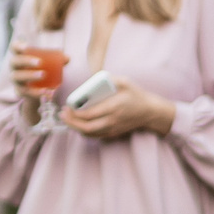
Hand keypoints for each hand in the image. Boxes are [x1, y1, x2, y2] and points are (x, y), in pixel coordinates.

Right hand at [7, 46, 58, 95]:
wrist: (34, 88)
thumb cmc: (40, 69)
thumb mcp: (48, 62)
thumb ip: (57, 59)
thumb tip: (67, 58)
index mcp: (20, 55)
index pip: (14, 47)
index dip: (18, 46)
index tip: (27, 46)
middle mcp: (14, 66)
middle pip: (15, 61)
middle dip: (26, 61)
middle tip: (40, 62)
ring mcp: (16, 79)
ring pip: (18, 76)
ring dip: (30, 75)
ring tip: (43, 75)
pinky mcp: (20, 90)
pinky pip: (26, 91)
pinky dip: (35, 92)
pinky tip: (45, 92)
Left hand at [59, 81, 176, 139]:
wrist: (150, 112)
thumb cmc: (136, 95)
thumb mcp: (125, 82)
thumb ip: (110, 79)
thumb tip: (94, 78)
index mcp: (114, 107)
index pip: (89, 114)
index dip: (75, 112)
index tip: (67, 106)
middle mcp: (112, 120)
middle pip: (86, 127)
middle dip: (71, 122)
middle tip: (62, 114)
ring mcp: (112, 129)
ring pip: (89, 133)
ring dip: (75, 128)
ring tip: (67, 119)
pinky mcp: (113, 133)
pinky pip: (95, 135)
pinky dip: (83, 131)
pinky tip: (77, 123)